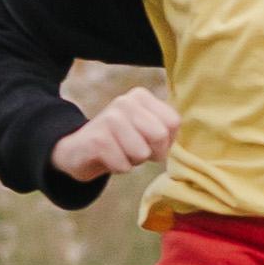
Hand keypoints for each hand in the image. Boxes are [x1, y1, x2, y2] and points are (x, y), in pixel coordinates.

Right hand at [49, 86, 178, 184]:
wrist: (79, 150)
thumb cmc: (121, 142)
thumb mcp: (145, 128)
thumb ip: (166, 128)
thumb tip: (184, 141)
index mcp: (141, 96)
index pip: (173, 122)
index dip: (166, 141)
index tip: (149, 142)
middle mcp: (125, 101)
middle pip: (159, 136)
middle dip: (150, 152)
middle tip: (134, 149)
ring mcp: (109, 118)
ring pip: (141, 152)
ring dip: (132, 160)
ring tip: (119, 151)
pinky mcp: (97, 139)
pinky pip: (123, 165)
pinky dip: (118, 168)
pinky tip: (108, 158)